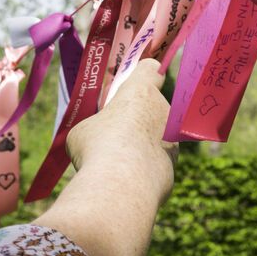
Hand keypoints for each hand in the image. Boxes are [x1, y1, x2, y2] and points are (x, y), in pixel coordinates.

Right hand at [67, 59, 176, 204]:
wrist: (122, 185)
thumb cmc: (98, 147)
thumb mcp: (83, 130)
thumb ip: (97, 127)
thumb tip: (99, 139)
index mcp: (141, 92)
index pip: (151, 69)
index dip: (143, 75)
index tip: (135, 84)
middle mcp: (163, 111)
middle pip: (151, 107)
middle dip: (137, 118)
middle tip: (114, 133)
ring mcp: (173, 139)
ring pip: (156, 137)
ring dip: (142, 145)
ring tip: (117, 162)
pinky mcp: (173, 166)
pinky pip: (156, 162)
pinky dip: (144, 168)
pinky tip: (127, 179)